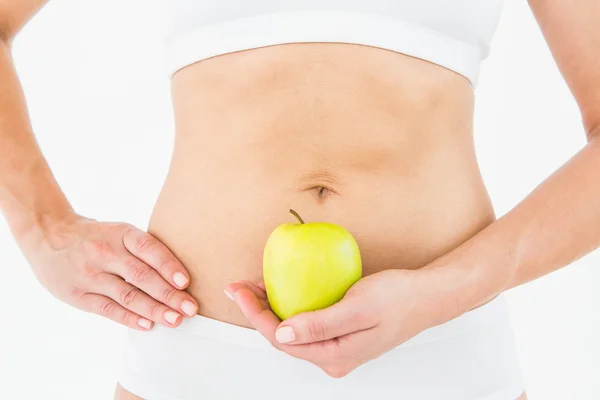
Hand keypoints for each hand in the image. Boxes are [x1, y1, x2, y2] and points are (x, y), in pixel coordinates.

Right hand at [20, 213, 198, 329]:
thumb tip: (180, 277)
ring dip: (154, 310)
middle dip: (169, 295)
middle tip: (190, 308)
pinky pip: (108, 309)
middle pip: (142, 276)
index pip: (148, 249)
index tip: (186, 282)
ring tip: (175, 320)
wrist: (48, 236)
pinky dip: (130, 318)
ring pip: (127, 296)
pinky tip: (148, 325)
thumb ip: (144, 250)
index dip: (168, 265)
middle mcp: (105, 252)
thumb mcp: (119, 232)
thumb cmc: (98, 237)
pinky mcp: (78, 294)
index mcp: (120, 233)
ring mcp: (90, 274)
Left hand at [226, 269, 445, 377]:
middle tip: (240, 286)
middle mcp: (332, 358)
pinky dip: (290, 307)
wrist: (427, 297)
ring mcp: (337, 348)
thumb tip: (283, 332)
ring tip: (255, 286)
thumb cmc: (398, 298)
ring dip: (271, 309)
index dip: (256, 315)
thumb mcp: (359, 308)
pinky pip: (306, 324)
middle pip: (283, 337)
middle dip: (258, 312)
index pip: (282, 339)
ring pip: (293, 330)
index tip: (239, 291)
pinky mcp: (341, 335)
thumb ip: (320, 324)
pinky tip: (283, 291)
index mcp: (334, 356)